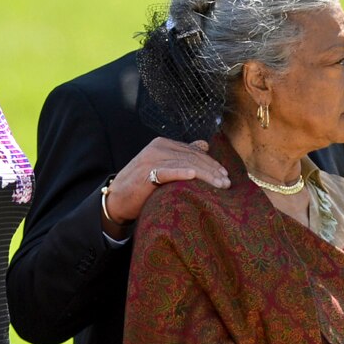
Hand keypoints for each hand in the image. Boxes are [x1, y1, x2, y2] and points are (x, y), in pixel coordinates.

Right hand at [104, 138, 230, 226]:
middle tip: (227, 183)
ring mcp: (151, 159)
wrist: (116, 200)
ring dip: (205, 175)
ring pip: (185, 164)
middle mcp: (158, 147)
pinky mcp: (145, 173)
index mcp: (163, 144)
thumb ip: (181, 155)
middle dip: (212, 170)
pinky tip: (193, 176)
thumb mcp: (162, 165)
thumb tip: (204, 144)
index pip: (193, 151)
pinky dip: (181, 173)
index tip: (225, 175)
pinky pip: (167, 171)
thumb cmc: (141, 186)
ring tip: (219, 185)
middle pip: (192, 157)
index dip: (211, 162)